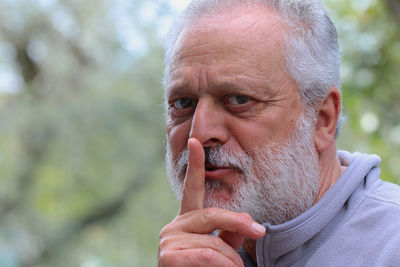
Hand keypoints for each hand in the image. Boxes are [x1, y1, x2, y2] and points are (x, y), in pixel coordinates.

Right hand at [158, 138, 265, 266]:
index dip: (194, 164)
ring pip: (215, 243)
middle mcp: (174, 226)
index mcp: (186, 221)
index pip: (191, 189)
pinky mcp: (168, 256)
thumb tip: (251, 224)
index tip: (196, 141)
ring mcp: (168, 240)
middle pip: (213, 214)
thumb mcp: (221, 251)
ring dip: (232, 261)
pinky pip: (208, 255)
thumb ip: (229, 235)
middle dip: (239, 223)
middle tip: (259, 231)